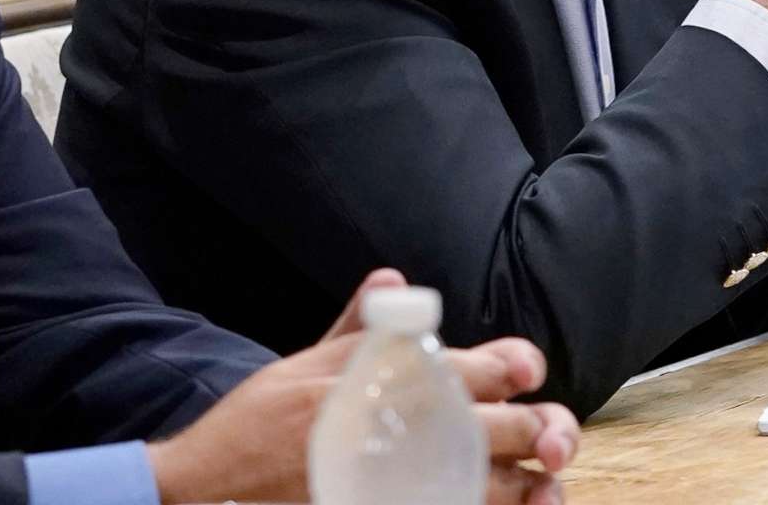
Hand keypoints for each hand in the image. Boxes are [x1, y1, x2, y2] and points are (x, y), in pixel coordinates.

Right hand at [145, 269, 577, 504]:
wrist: (215, 484)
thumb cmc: (260, 422)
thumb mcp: (305, 362)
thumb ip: (358, 327)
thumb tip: (391, 283)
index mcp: (392, 382)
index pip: (482, 368)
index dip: (515, 366)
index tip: (525, 372)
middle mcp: (406, 432)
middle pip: (504, 430)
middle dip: (540, 429)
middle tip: (552, 434)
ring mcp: (403, 485)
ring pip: (494, 487)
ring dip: (529, 484)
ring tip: (544, 481)